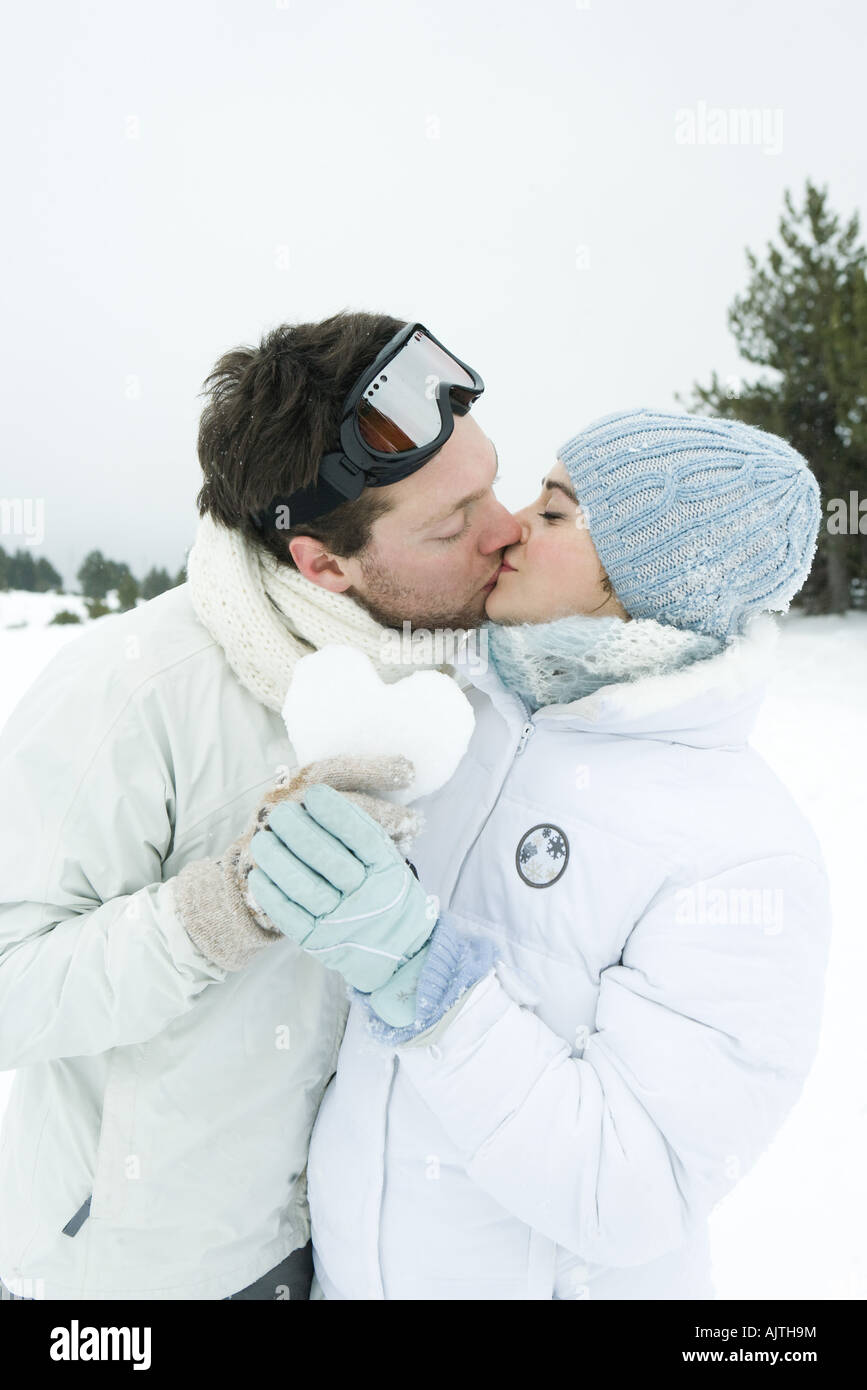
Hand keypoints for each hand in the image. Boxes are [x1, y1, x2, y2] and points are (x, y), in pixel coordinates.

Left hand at [172, 755, 423, 973]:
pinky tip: (259, 874)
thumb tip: (319, 803)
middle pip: (329, 860)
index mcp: (387, 872)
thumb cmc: (387, 896)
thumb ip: (363, 839)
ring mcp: (342, 922)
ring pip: (306, 888)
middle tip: (280, 813)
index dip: (336, 814)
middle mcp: (367, 897)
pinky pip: (291, 917)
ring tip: (262, 839)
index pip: (362, 838)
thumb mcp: (390, 865)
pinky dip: (272, 895)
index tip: (312, 795)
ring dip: (279, 860)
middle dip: (300, 832)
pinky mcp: (319, 943)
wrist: (401, 952)